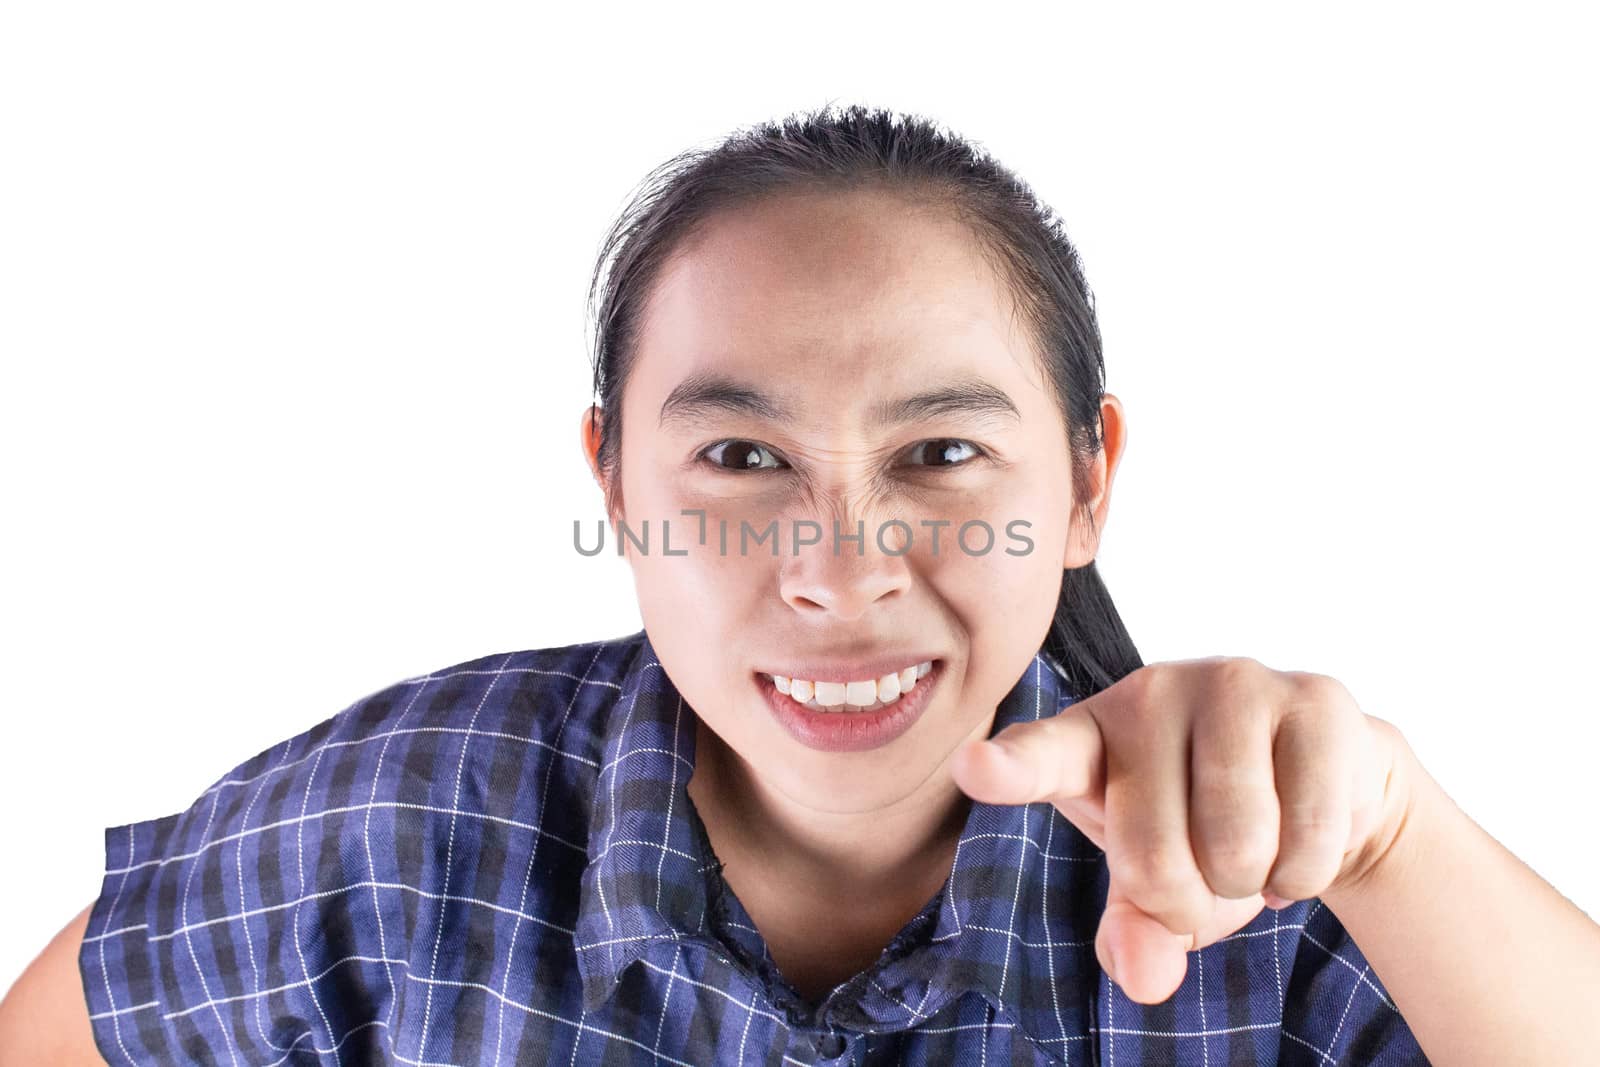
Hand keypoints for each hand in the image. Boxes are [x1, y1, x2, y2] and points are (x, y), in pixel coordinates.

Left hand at [949, 656, 1415, 1004]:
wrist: (1326, 780)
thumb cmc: (1208, 828)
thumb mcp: (1156, 886)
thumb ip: (1134, 932)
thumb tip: (1144, 976)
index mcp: (1087, 737)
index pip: (1038, 756)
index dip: (1008, 768)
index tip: (974, 767)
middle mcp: (1149, 696)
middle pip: (1152, 858)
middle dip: (1188, 903)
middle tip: (1207, 871)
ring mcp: (1231, 684)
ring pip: (1236, 845)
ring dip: (1252, 883)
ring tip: (1253, 847)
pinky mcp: (1313, 700)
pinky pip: (1310, 837)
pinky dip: (1307, 871)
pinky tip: (1301, 832)